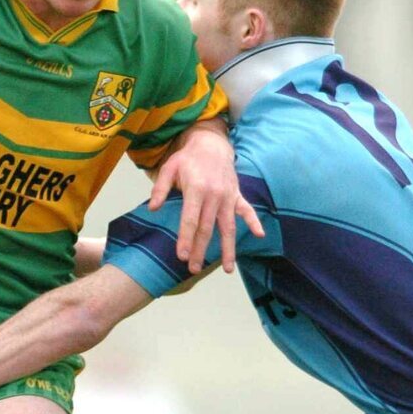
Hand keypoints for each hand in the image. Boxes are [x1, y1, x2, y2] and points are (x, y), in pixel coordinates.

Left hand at [148, 125, 263, 273]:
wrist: (211, 144)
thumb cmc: (187, 159)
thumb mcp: (169, 167)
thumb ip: (160, 188)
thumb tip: (152, 209)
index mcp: (196, 189)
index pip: (190, 219)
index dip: (186, 238)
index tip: (182, 256)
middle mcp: (214, 195)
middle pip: (207, 228)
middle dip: (201, 250)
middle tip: (193, 269)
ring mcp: (228, 196)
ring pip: (228, 226)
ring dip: (228, 248)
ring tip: (227, 269)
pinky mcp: (237, 196)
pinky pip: (247, 210)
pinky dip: (254, 221)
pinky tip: (259, 235)